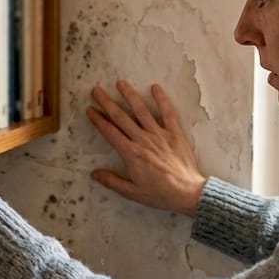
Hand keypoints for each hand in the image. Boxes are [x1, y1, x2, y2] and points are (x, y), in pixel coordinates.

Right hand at [87, 80, 204, 216]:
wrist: (187, 193)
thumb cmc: (160, 194)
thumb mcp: (132, 192)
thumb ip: (112, 181)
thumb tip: (94, 174)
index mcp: (131, 154)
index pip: (110, 132)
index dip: (98, 120)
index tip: (90, 110)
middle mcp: (143, 140)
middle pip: (121, 117)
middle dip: (107, 102)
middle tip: (97, 90)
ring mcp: (159, 135)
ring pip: (141, 111)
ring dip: (130, 96)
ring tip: (121, 83)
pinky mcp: (174, 134)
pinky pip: (168, 113)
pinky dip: (162, 100)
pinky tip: (155, 88)